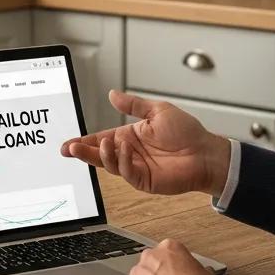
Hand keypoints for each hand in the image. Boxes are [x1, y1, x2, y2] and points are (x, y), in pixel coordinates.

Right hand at [61, 90, 231, 196]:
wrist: (206, 152)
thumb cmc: (187, 132)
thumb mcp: (157, 111)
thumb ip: (132, 105)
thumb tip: (112, 94)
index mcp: (129, 136)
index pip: (100, 138)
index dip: (84, 141)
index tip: (68, 143)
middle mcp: (129, 153)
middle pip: (99, 154)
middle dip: (83, 152)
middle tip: (70, 149)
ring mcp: (135, 168)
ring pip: (109, 164)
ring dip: (102, 155)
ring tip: (104, 143)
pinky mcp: (144, 180)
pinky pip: (126, 172)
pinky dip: (121, 162)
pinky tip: (123, 150)